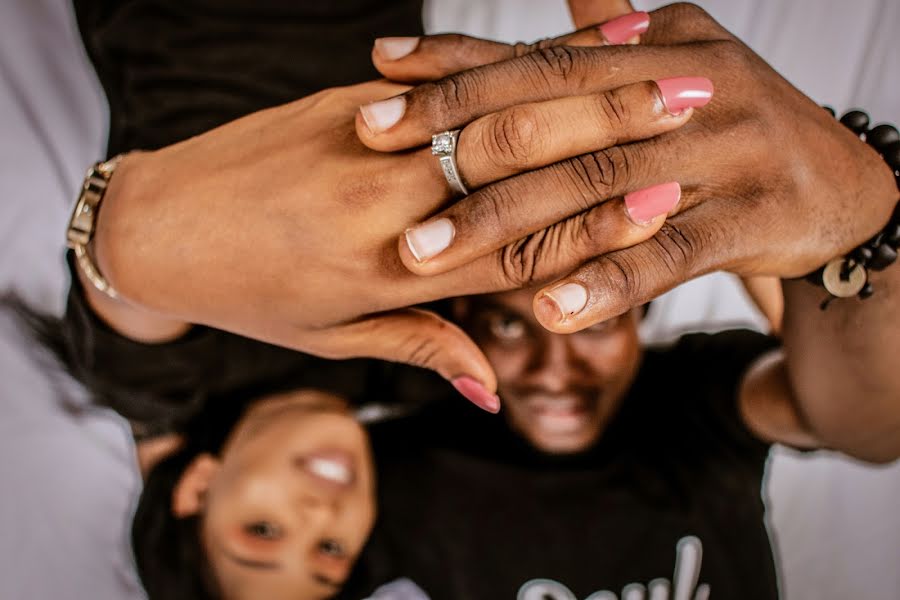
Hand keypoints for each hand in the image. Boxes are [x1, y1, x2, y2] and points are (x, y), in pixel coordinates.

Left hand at [92, 75, 693, 408]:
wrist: (159, 222)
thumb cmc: (246, 292)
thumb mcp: (333, 337)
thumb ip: (422, 345)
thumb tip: (490, 389)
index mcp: (394, 271)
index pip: (522, 249)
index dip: (602, 227)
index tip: (671, 202)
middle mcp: (391, 201)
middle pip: (524, 166)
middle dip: (614, 132)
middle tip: (691, 105)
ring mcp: (370, 142)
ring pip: (492, 114)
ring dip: (576, 87)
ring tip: (647, 63)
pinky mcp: (347, 102)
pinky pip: (439, 85)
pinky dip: (504, 70)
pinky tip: (558, 47)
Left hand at [357, 3, 897, 332]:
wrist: (846, 187)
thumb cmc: (739, 130)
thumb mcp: (679, 68)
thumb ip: (617, 42)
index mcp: (658, 42)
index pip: (538, 59)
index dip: (455, 71)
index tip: (375, 85)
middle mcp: (689, 83)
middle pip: (554, 116)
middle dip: (457, 143)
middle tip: (374, 163)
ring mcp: (725, 150)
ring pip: (597, 188)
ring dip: (506, 223)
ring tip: (429, 254)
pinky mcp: (752, 219)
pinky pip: (666, 255)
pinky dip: (605, 281)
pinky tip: (548, 308)